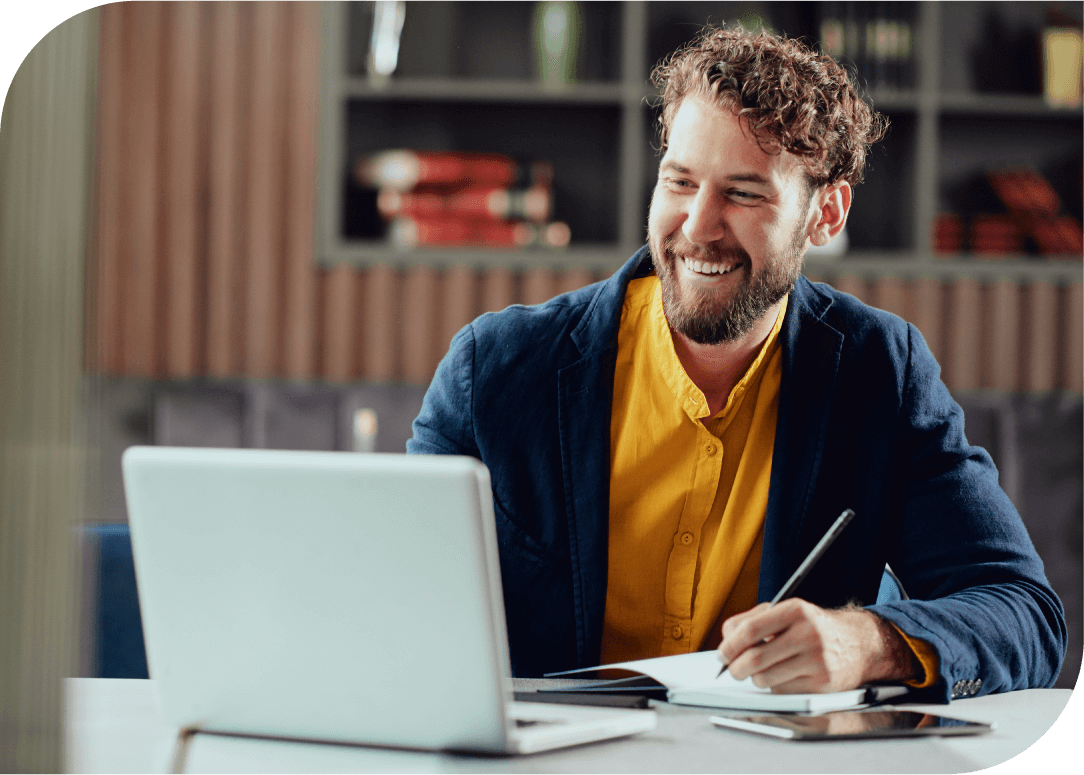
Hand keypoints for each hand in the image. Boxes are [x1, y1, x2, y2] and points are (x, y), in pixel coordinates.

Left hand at [718, 599, 918, 692]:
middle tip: (733, 669)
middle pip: (755, 658)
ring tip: (761, 671)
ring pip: (766, 679)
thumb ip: (753, 620)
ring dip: (755, 678)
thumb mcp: (787, 612)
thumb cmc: (812, 628)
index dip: (730, 645)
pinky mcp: (822, 684)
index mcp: (795, 611)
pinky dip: (775, 687)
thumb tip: (726, 640)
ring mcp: (817, 661)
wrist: (857, 644)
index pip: (751, 629)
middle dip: (736, 668)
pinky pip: (783, 691)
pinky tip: (785, 676)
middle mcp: (808, 634)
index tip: (722, 654)